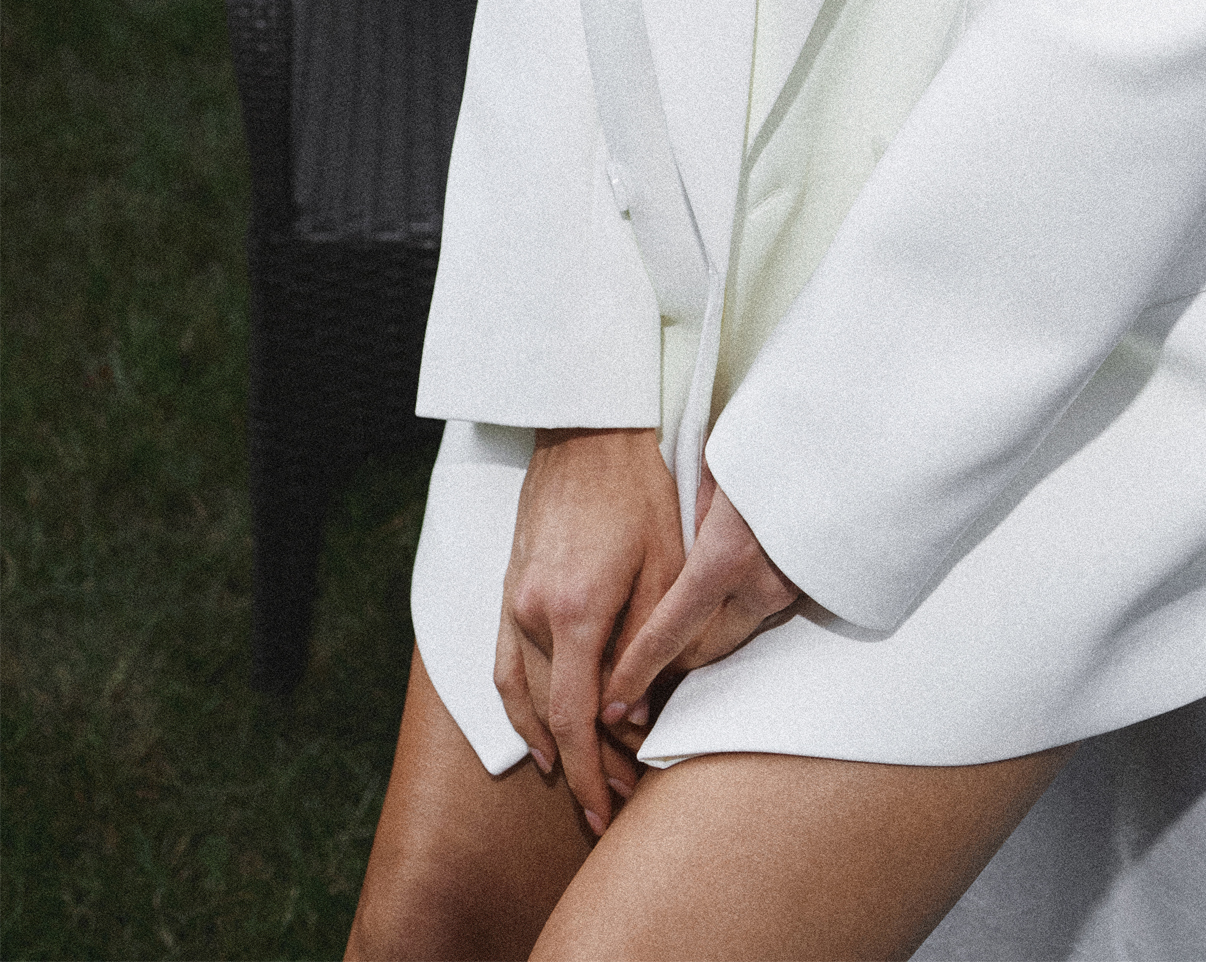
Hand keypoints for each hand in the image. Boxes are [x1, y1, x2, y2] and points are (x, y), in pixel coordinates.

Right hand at [493, 426, 682, 833]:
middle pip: (550, 717)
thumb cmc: (638, 492)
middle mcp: (534, 614)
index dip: (591, 773)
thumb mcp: (664, 565)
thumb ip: (647, 645)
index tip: (610, 810)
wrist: (588, 432)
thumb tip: (631, 715)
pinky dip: (518, 708)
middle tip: (616, 802)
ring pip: (523, 698)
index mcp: (577, 611)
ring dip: (551, 745)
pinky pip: (504, 666)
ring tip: (584, 777)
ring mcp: (513, 602)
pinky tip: (539, 733)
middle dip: (583, 767)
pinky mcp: (509, 589)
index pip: (575, 719)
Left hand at [600, 463, 800, 728]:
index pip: (668, 632)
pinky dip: (735, 615)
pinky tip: (722, 599)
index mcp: (725, 557)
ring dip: (704, 640)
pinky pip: (762, 612)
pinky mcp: (811, 582)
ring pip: (735, 635)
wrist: (851, 436)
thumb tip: (682, 548)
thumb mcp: (717, 467)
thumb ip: (693, 516)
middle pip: (702, 652)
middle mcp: (760, 585)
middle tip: (638, 670)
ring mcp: (791, 588)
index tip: (611, 703)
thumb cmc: (776, 438)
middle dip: (670, 666)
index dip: (634, 673)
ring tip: (675, 637)